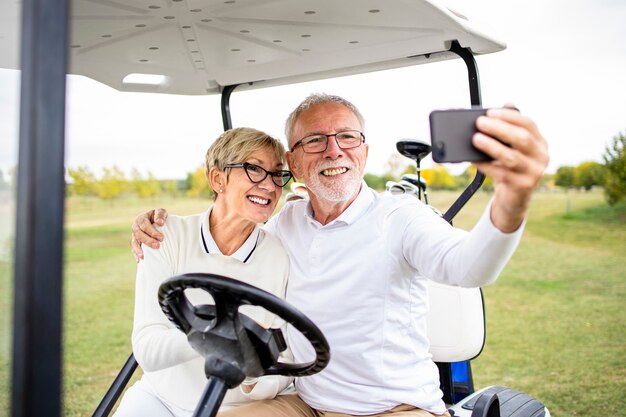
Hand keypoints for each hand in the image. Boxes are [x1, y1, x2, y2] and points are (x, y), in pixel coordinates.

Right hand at [130, 208, 168, 261]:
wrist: (157, 223)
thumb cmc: (160, 217)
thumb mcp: (161, 212)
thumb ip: (161, 214)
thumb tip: (160, 222)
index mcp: (141, 218)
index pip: (144, 224)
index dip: (152, 231)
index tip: (161, 238)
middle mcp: (136, 227)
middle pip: (139, 234)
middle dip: (148, 241)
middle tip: (157, 246)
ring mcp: (134, 236)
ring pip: (134, 242)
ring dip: (138, 250)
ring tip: (144, 256)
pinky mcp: (136, 243)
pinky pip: (133, 249)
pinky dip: (135, 254)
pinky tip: (139, 260)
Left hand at [472, 106, 548, 231]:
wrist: (514, 198)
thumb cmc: (509, 167)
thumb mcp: (511, 148)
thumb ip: (507, 130)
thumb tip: (494, 109)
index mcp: (539, 142)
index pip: (528, 124)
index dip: (510, 116)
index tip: (490, 112)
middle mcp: (541, 156)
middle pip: (522, 138)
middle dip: (499, 129)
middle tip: (479, 122)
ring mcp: (534, 172)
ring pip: (511, 157)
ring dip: (492, 146)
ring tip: (475, 139)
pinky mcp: (523, 186)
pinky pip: (501, 174)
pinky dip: (486, 166)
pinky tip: (474, 160)